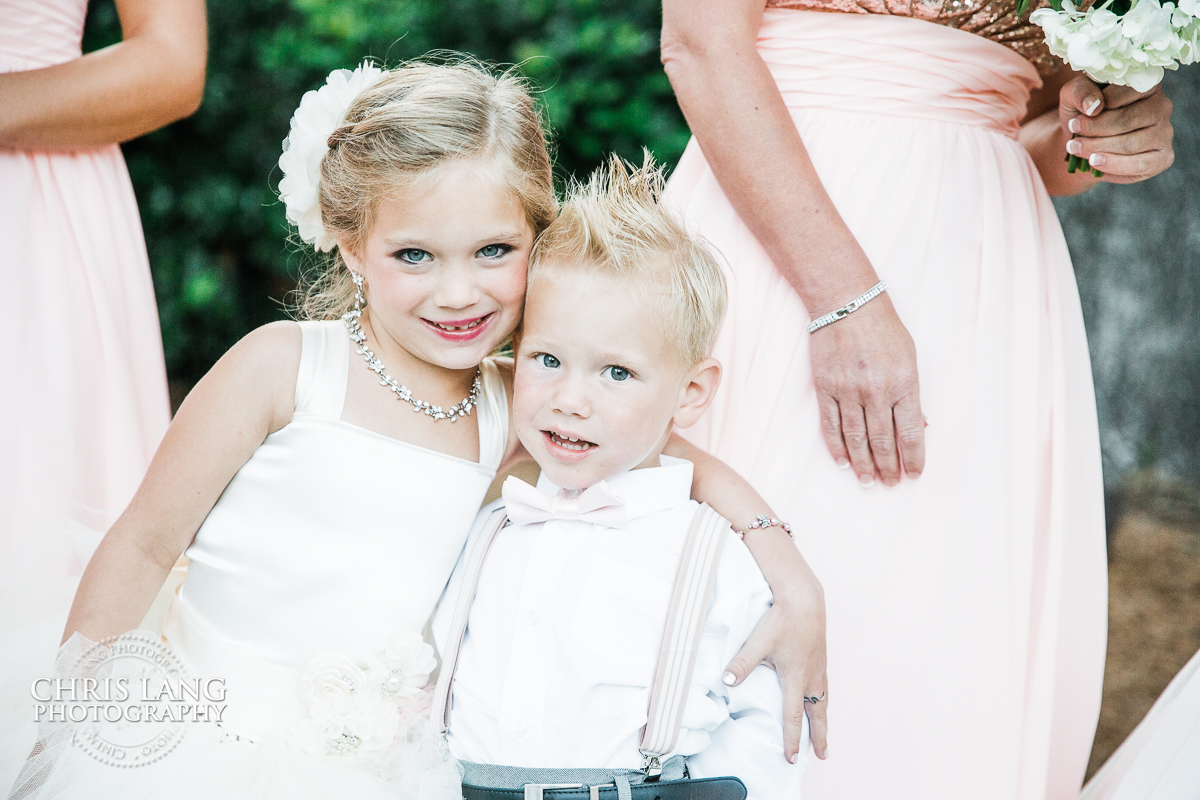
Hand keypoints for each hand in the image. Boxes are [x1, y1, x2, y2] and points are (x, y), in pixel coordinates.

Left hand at [722, 584, 827, 761]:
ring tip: (825, 734)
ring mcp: (819, 668)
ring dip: (823, 720)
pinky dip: (824, 701)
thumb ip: (742, 663)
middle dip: (819, 736)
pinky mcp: (821, 658)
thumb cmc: (782, 620)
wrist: (805, 599)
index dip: (793, 740)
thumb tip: (725, 681)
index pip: (793, 717)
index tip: (792, 758)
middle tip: (824, 755)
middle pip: (817, 715)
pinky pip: (825, 687)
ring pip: (823, 701)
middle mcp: (811, 677)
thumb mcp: (758, 642)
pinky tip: (820, 700)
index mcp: (796, 679)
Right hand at [810, 293, 923, 486]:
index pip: (911, 432)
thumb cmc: (883, 329)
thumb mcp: (909, 358)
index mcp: (903, 383)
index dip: (914, 458)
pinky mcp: (825, 388)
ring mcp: (848, 391)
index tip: (914, 474)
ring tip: (867, 480)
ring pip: (856, 438)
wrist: (846, 303)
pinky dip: (837, 446)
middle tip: (890, 484)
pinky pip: (831, 425)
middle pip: (883, 441)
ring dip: (863, 463)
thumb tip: (918, 426)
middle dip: (888, 467)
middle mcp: (876, 391)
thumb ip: (912, 394)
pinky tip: (844, 461)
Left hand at [1059, 77, 1173, 181]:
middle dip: (1095, 131)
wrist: (1083, 142)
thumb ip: (1080, 91)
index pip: (1126, 93)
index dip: (1098, 107)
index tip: (1075, 120)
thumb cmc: (1082, 113)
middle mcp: (1161, 106)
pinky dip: (1113, 166)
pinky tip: (1094, 163)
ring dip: (1098, 149)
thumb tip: (1093, 105)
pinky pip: (1140, 165)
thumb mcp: (1073, 95)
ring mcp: (1164, 132)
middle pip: (1128, 120)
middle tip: (1072, 140)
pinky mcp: (1162, 157)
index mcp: (1145, 84)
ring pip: (1131, 144)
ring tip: (1075, 150)